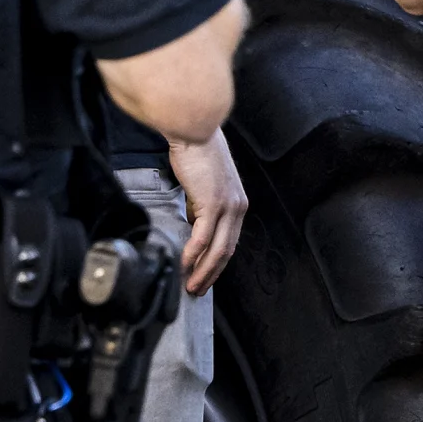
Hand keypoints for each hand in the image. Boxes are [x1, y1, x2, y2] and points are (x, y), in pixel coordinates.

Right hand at [170, 128, 246, 292]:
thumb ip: (202, 206)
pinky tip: (184, 264)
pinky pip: (203, 237)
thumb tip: (193, 224)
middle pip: (227, 251)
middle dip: (212, 274)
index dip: (218, 263)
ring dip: (203, 271)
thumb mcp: (205, 184)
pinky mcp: (212, 203)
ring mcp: (227, 207)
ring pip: (218, 249)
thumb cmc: (197, 153)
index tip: (206, 276)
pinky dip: (193, 254)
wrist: (196, 132)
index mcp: (238, 204)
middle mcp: (237, 208)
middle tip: (198, 289)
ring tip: (191, 285)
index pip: (230, 241)